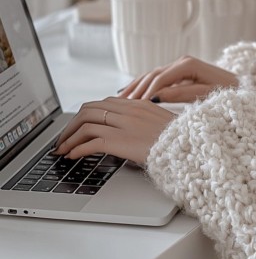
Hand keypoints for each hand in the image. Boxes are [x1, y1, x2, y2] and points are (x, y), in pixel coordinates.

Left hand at [55, 96, 175, 164]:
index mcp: (138, 104)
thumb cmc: (180, 140)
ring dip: (69, 138)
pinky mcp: (120, 140)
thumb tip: (130, 129)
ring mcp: (124, 124)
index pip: (103, 102)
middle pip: (89, 110)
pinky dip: (77, 149)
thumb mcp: (161, 123)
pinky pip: (90, 141)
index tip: (79, 126)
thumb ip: (144, 120)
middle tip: (64, 138)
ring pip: (85, 124)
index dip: (86, 114)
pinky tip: (73, 156)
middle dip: (71, 125)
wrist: (190, 148)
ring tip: (63, 149)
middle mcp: (128, 110)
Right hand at [118, 55, 238, 102]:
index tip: (136, 106)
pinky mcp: (180, 74)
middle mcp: (182, 62)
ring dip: (136, 88)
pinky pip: (157, 79)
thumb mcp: (209, 95)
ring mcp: (180, 66)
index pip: (161, 78)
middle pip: (153, 75)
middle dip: (137, 90)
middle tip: (121, 105)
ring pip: (152, 75)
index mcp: (189, 65)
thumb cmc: (231, 93)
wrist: (244, 87)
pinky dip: (143, 86)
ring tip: (120, 101)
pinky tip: (131, 95)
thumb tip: (157, 96)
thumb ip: (182, 95)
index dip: (147, 92)